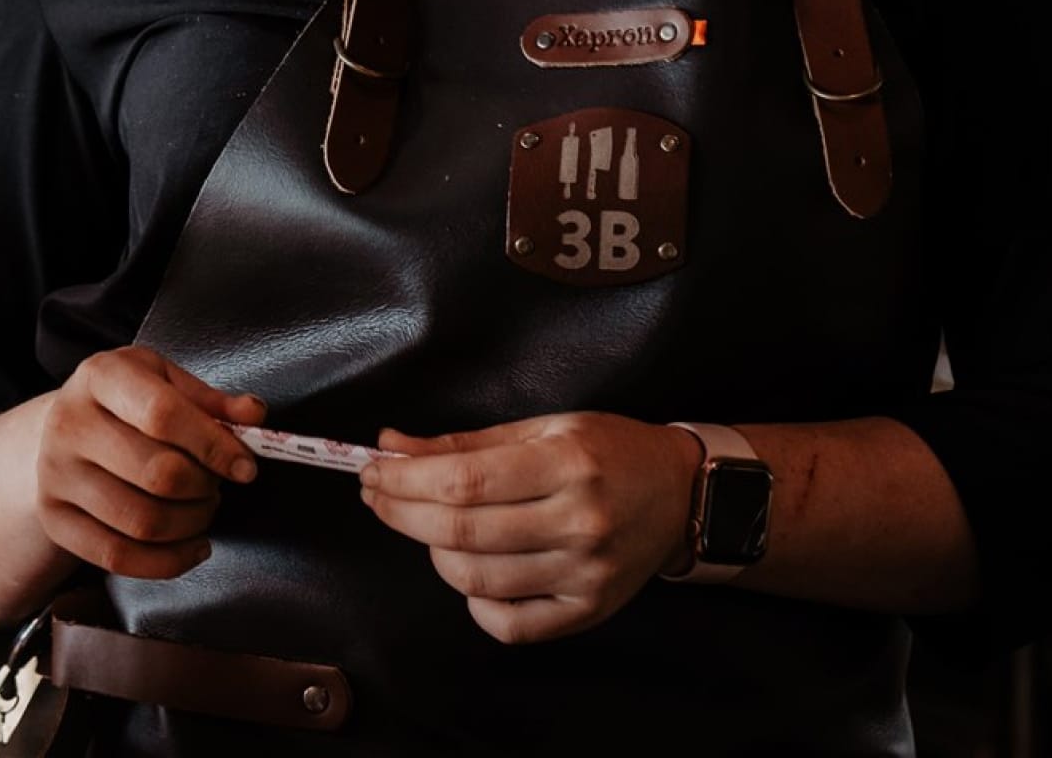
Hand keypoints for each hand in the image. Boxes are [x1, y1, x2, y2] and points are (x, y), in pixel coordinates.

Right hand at [32, 346, 265, 580]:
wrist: (60, 429)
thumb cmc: (122, 402)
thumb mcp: (163, 381)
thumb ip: (211, 401)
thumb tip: (254, 414)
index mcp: (100, 376)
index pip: (162, 414)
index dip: (213, 445)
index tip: (245, 466)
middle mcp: (70, 423)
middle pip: (157, 473)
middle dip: (204, 487)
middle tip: (216, 484)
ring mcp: (56, 475)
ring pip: (142, 521)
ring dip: (191, 524)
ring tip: (201, 508)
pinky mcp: (55, 519)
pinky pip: (119, 557)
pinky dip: (169, 562)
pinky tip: (189, 545)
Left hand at [359, 413, 702, 643]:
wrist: (679, 493)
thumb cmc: (606, 450)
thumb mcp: (540, 427)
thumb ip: (463, 443)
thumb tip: (392, 446)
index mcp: (566, 464)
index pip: (465, 480)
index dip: (406, 479)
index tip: (373, 471)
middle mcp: (579, 522)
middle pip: (463, 531)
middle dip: (403, 512)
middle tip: (378, 495)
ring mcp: (586, 574)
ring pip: (479, 579)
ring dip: (432, 553)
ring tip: (425, 527)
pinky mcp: (589, 611)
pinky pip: (512, 624)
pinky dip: (475, 602)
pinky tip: (469, 570)